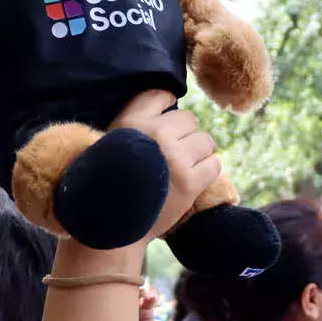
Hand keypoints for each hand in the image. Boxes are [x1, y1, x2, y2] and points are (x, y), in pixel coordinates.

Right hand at [111, 91, 221, 242]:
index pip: (160, 95)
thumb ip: (135, 125)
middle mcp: (156, 134)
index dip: (167, 105)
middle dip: (185, 134)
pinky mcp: (191, 181)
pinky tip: (194, 179)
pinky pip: (214, 164)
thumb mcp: (109, 143)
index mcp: (131, 122)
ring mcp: (176, 158)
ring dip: (199, 152)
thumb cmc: (106, 184)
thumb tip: (166, 107)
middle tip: (175, 152)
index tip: (166, 121)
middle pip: (189, 119)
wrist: (110, 225)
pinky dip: (207, 170)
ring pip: (205, 140)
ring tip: (186, 166)